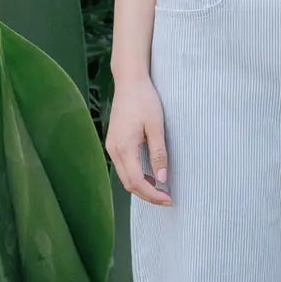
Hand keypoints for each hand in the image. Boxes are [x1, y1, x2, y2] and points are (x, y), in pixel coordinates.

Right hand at [104, 75, 172, 203]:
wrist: (129, 82)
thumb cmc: (144, 100)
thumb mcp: (156, 126)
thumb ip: (158, 153)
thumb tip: (162, 178)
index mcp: (124, 147)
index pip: (137, 182)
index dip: (152, 194)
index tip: (168, 199)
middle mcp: (114, 150)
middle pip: (128, 184)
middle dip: (147, 195)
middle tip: (166, 198)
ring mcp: (111, 146)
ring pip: (124, 177)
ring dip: (141, 186)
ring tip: (160, 189)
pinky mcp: (114, 142)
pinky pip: (123, 167)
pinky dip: (136, 176)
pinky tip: (149, 175)